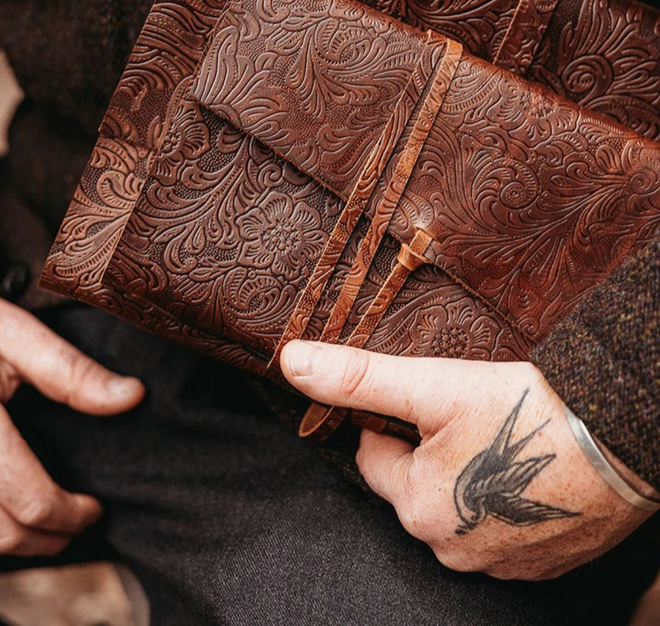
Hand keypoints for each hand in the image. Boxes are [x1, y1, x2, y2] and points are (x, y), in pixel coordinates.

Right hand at [0, 298, 144, 555]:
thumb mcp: (15, 334)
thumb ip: (69, 369)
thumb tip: (133, 396)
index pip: (27, 496)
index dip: (68, 514)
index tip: (96, 508)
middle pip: (1, 532)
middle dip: (47, 538)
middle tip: (79, 522)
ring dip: (16, 543)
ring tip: (49, 525)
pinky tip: (14, 509)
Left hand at [281, 342, 653, 579]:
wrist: (620, 441)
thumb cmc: (524, 412)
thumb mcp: (434, 385)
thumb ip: (360, 377)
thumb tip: (292, 360)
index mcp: (416, 505)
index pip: (372, 457)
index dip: (391, 422)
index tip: (424, 402)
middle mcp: (448, 549)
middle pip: (413, 487)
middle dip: (427, 452)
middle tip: (466, 418)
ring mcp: (495, 564)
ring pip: (454, 509)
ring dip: (464, 478)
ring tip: (496, 441)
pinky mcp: (535, 565)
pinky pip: (493, 532)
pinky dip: (497, 504)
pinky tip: (522, 473)